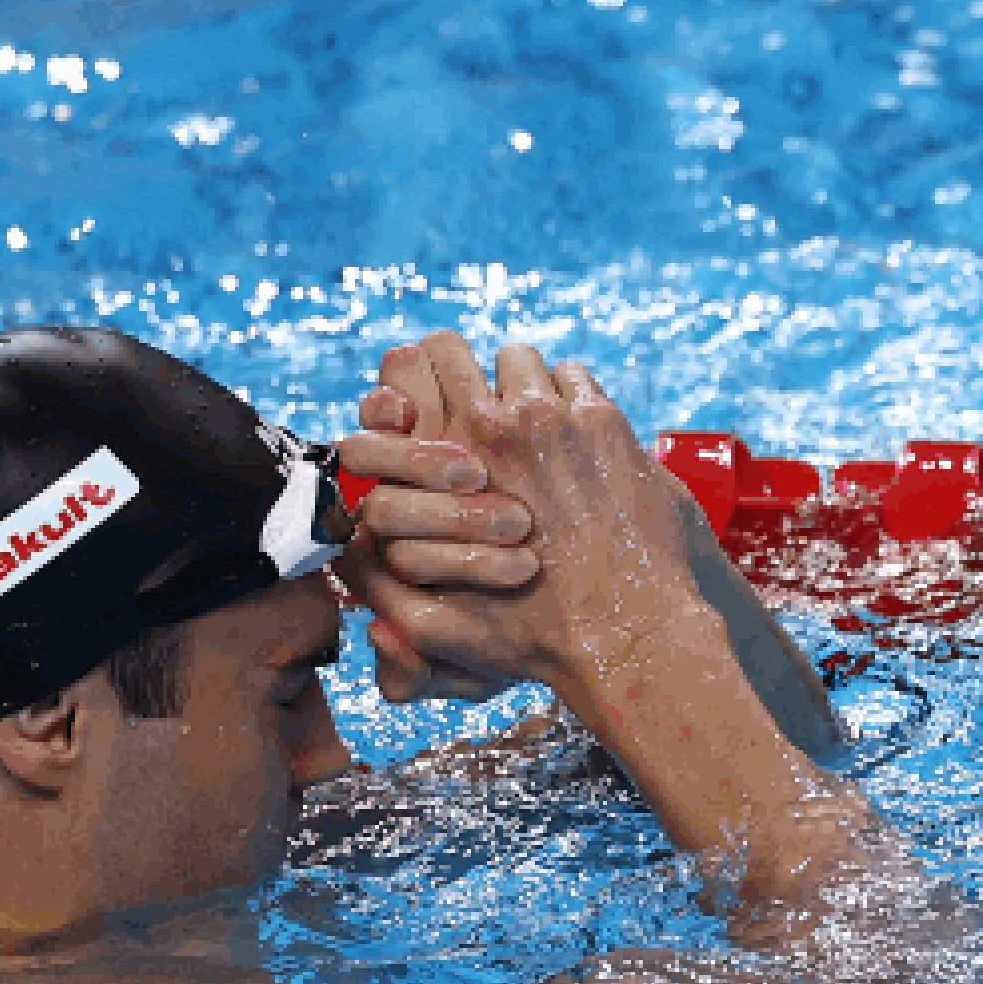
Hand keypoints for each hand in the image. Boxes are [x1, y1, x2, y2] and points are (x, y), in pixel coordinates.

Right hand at [336, 339, 715, 703]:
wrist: (626, 632)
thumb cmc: (536, 635)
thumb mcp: (441, 629)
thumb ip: (385, 596)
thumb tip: (356, 578)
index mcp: (441, 462)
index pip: (402, 368)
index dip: (404, 380)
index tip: (416, 404)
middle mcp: (491, 425)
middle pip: (449, 348)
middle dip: (457, 372)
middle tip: (474, 408)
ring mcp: (552, 416)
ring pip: (516, 358)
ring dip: (518, 386)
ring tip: (527, 430)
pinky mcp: (603, 420)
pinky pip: (573, 377)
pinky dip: (570, 399)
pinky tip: (574, 442)